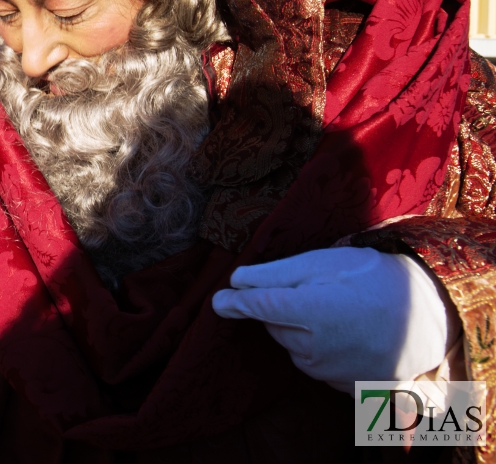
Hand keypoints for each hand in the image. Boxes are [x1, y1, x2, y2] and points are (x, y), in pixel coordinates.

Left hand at [212, 247, 455, 391]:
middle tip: (315, 292)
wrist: (429, 311)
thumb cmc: (371, 277)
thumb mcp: (322, 262)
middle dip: (282, 311)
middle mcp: (318, 348)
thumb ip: (274, 275)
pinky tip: (344, 335)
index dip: (234, 303)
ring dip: (301, 332)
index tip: (219, 301)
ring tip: (335, 312)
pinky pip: (317, 368)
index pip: (258, 308)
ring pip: (294, 349)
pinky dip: (321, 352)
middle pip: (276, 328)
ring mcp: (333, 372)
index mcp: (310, 312)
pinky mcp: (348, 387)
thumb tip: (235, 282)